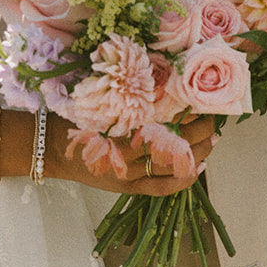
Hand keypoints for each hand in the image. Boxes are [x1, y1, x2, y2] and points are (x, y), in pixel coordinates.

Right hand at [47, 113, 217, 194]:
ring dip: (198, 152)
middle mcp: (126, 151)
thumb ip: (126, 97)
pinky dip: (183, 180)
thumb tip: (160, 79)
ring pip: (172, 165)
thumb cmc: (76, 119)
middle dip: (197, 129)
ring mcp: (128, 172)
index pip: (162, 118)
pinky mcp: (128, 186)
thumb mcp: (99, 102)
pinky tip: (198, 167)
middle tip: (213, 117)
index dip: (184, 111)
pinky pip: (161, 187)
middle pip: (172, 141)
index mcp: (119, 125)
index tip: (200, 99)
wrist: (53, 149)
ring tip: (213, 139)